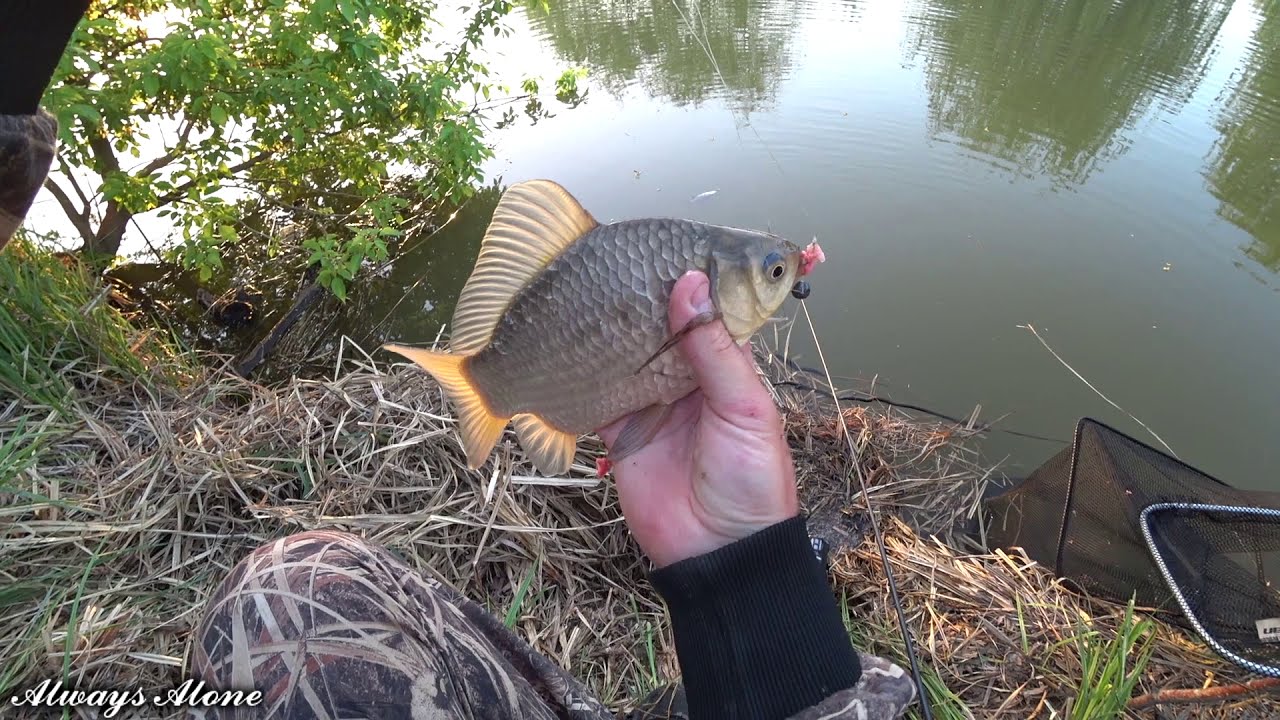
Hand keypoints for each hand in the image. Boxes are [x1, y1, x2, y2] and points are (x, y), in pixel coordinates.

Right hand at [597, 271, 798, 566]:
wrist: (720, 555)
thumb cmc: (752, 481)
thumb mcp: (743, 408)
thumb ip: (712, 349)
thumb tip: (688, 284)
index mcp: (726, 368)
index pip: (703, 313)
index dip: (684, 283)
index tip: (657, 246)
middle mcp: (687, 380)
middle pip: (657, 330)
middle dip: (637, 304)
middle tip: (608, 263)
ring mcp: (650, 404)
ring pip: (623, 357)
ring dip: (606, 333)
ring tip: (580, 291)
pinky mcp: (620, 431)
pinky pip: (594, 397)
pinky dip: (580, 377)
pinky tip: (562, 345)